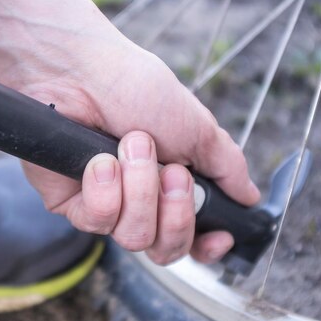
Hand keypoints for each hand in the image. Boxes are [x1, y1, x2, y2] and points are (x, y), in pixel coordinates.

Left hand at [0, 0, 259, 264]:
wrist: (81, 71)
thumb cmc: (136, 88)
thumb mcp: (196, 126)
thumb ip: (225, 166)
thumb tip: (250, 196)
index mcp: (172, 187)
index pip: (192, 240)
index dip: (206, 247)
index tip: (217, 236)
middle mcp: (139, 203)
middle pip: (165, 249)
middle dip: (174, 211)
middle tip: (170, 169)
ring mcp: (105, 205)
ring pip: (134, 238)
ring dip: (140, 189)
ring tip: (130, 146)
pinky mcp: (70, 204)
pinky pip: (97, 221)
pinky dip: (105, 189)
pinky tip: (100, 159)